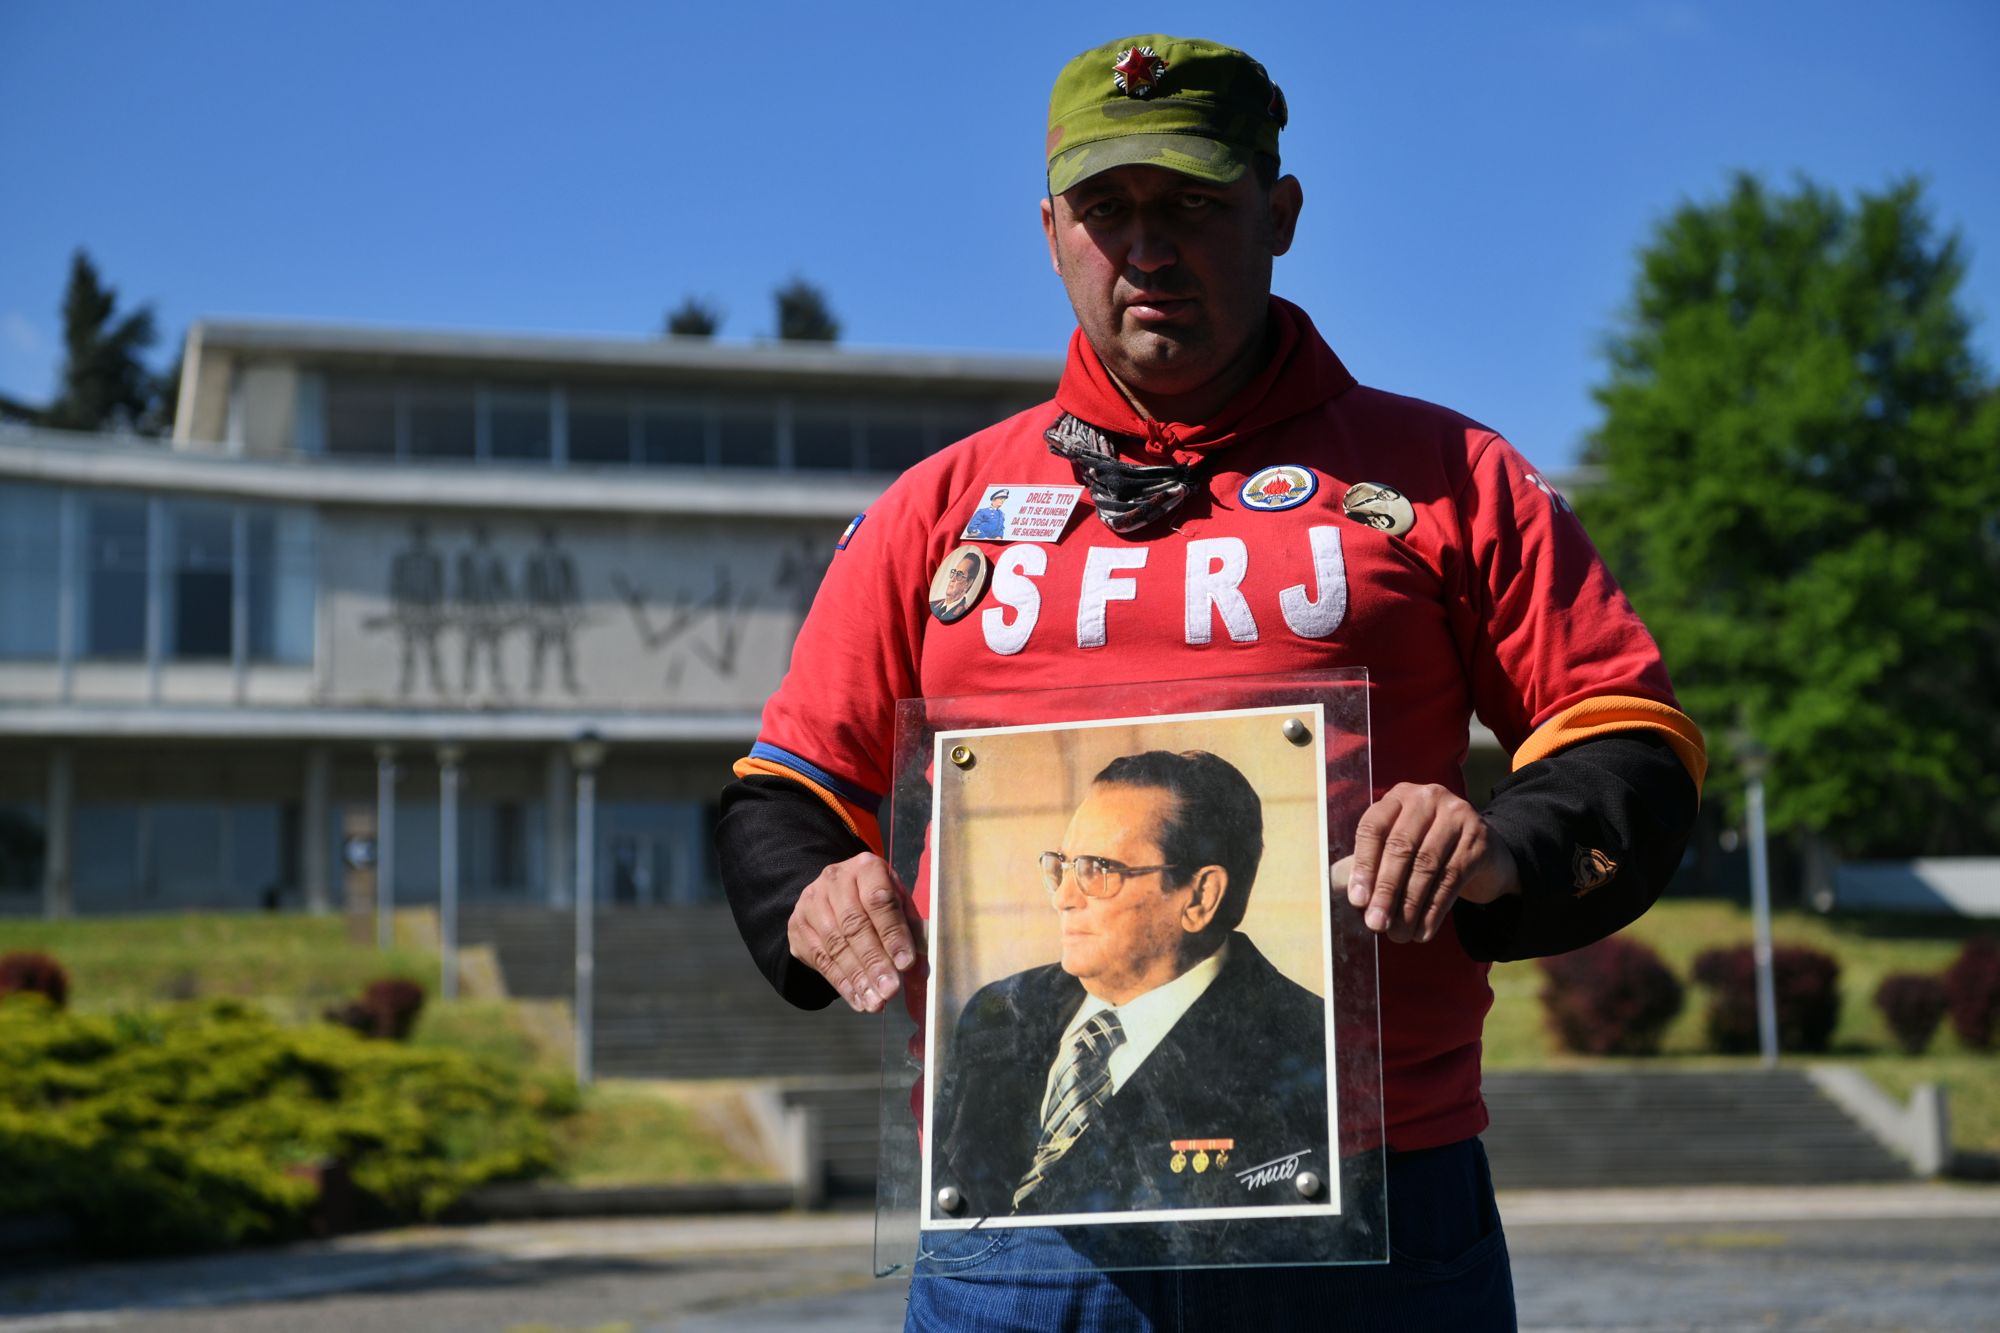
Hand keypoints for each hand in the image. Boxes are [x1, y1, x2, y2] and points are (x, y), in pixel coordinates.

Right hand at [788, 852, 925, 1012]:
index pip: (878, 901)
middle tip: (890, 990)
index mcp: (865, 868)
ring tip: (876, 1002)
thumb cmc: (874, 898)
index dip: (893, 934)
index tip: (906, 963)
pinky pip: (821, 960)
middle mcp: (834, 880)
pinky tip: (858, 1000)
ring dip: (858, 978)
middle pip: (855, 926)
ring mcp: (811, 903)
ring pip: (836, 946)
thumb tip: (922, 960)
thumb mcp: (897, 901)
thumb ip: (910, 926)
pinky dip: (842, 984)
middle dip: (874, 962)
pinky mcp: (798, 926)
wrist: (831, 893)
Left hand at [1341, 783, 1519, 943]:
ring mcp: (1457, 815)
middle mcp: (1427, 799)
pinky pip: (1451, 878)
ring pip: (1426, 865)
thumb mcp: (1402, 847)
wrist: (1486, 854)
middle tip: (1376, 924)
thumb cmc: (1430, 853)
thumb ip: (1377, 864)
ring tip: (1399, 934)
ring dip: (1409, 906)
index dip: (1363, 866)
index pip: (1373, 828)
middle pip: (1400, 847)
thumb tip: (1356, 900)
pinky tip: (1423, 931)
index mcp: (1398, 797)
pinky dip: (1434, 910)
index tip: (1357, 900)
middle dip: (1386, 890)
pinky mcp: (1479, 839)